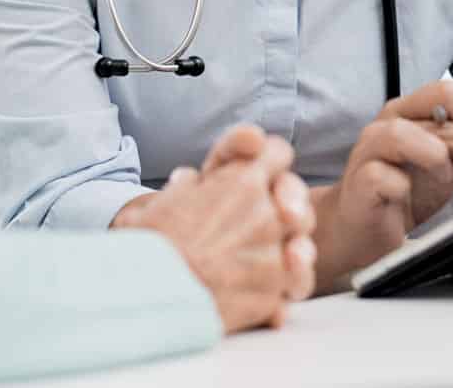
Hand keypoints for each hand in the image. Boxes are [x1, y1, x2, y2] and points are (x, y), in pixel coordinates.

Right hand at [112, 125, 315, 331]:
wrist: (151, 293)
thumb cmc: (151, 242)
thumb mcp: (162, 199)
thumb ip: (186, 185)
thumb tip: (189, 180)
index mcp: (243, 182)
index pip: (277, 154)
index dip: (270, 162)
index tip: (261, 175)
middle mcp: (267, 215)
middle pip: (299, 206)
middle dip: (288, 213)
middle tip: (266, 225)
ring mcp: (274, 257)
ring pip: (301, 251)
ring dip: (290, 256)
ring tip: (264, 265)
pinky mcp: (272, 296)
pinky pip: (287, 291)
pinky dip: (276, 295)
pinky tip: (259, 299)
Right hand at [309, 80, 452, 291]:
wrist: (361, 228)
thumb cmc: (403, 189)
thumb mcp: (451, 162)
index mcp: (409, 112)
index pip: (449, 94)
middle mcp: (387, 124)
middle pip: (438, 115)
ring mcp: (369, 152)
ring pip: (400, 135)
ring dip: (434, 156)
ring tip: (446, 177)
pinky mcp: (358, 183)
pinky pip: (382, 178)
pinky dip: (401, 187)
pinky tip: (406, 196)